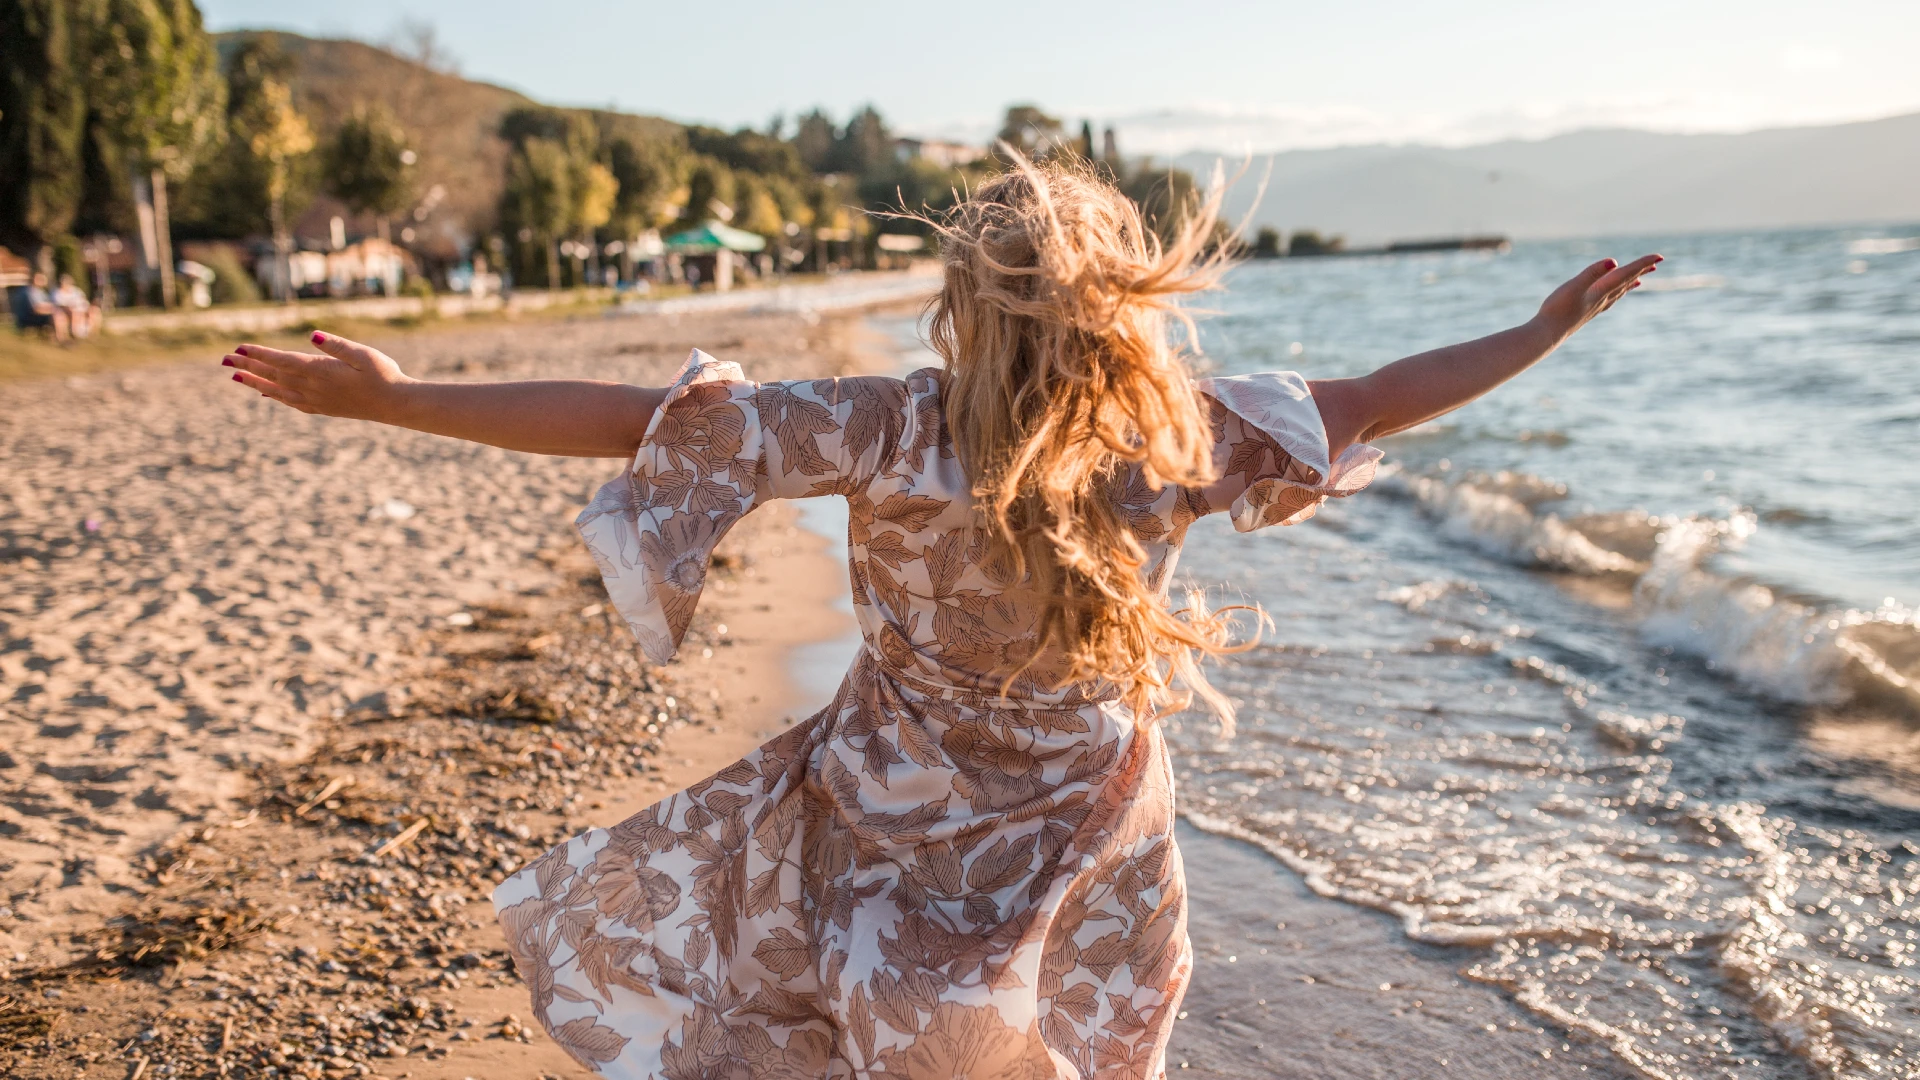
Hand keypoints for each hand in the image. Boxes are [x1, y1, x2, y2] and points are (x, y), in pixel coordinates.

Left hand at [222, 331, 413, 421]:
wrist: (397, 404)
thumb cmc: (384, 374)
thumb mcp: (364, 354)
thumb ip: (337, 345)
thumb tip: (312, 335)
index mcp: (321, 372)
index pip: (282, 361)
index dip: (259, 354)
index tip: (238, 348)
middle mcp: (314, 388)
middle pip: (274, 375)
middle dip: (248, 366)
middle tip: (224, 359)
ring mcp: (318, 400)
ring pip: (278, 390)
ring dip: (255, 382)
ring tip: (235, 376)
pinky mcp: (324, 407)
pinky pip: (291, 402)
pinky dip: (275, 396)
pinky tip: (266, 393)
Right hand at [1531, 254, 1662, 340]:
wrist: (1547, 334)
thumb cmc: (1557, 309)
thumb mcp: (1574, 286)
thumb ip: (1592, 273)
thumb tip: (1613, 262)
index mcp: (1602, 290)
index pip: (1627, 273)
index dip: (1643, 263)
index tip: (1659, 256)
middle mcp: (1603, 298)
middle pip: (1627, 282)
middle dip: (1641, 271)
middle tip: (1657, 262)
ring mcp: (1595, 306)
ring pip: (1619, 292)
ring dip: (1630, 283)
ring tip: (1641, 279)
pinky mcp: (1587, 311)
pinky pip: (1608, 300)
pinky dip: (1616, 294)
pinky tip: (1612, 297)